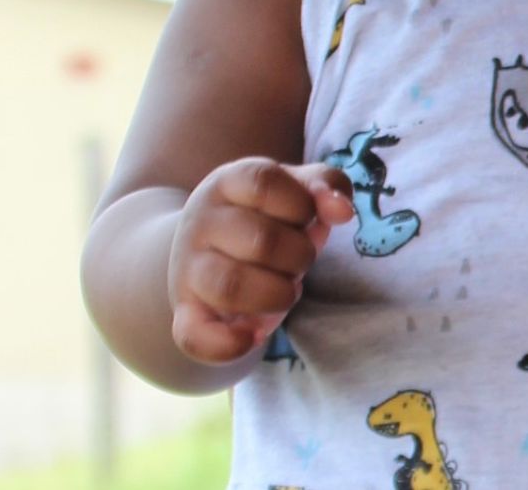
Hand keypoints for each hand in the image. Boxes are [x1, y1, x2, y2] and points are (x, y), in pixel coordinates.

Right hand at [168, 157, 353, 362]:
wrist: (207, 249)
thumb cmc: (266, 216)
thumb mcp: (296, 189)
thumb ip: (326, 185)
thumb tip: (342, 210)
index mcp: (228, 182)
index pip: (266, 183)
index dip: (302, 205)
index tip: (306, 218)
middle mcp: (201, 222)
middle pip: (260, 241)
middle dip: (299, 256)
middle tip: (299, 261)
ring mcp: (188, 269)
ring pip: (230, 286)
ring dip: (276, 295)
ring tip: (285, 292)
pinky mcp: (185, 312)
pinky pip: (194, 336)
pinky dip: (228, 344)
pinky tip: (255, 335)